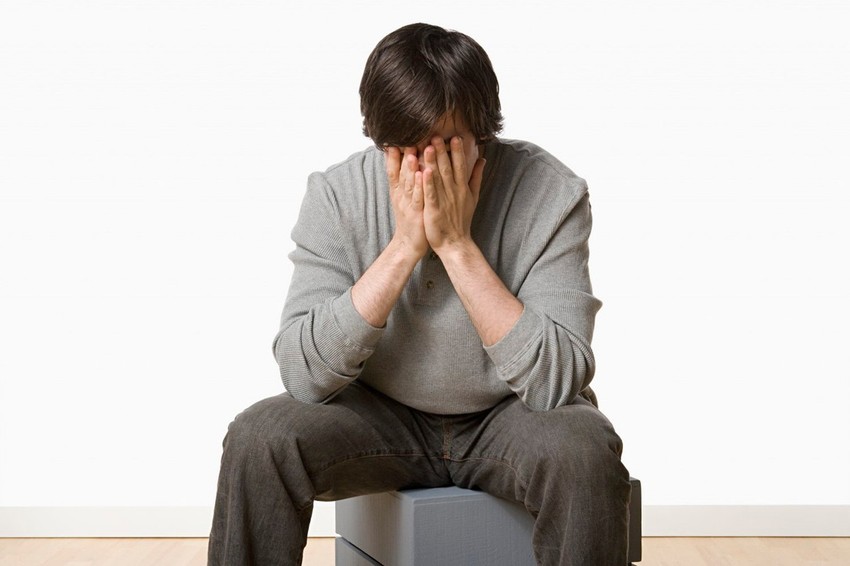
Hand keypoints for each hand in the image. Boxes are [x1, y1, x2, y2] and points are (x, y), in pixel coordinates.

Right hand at [385, 146, 427, 258]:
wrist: (410, 243)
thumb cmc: (412, 218)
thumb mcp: (406, 198)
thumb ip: (406, 180)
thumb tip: (409, 162)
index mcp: (399, 190)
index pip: (394, 169)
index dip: (394, 155)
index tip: (395, 138)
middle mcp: (401, 195)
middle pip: (401, 172)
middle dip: (403, 154)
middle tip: (406, 137)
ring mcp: (408, 203)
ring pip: (408, 182)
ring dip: (409, 167)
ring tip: (411, 151)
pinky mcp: (417, 212)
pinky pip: (417, 197)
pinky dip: (418, 185)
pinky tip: (420, 174)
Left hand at [422, 136, 485, 254]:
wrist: (455, 243)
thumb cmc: (461, 220)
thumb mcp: (473, 197)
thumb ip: (476, 177)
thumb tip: (482, 160)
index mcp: (462, 188)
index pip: (460, 166)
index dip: (457, 151)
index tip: (455, 137)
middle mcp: (454, 192)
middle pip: (448, 168)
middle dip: (442, 152)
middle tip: (437, 135)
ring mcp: (444, 200)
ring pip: (438, 178)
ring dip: (434, 162)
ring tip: (428, 146)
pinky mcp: (434, 210)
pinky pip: (431, 194)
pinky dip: (428, 183)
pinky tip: (424, 172)